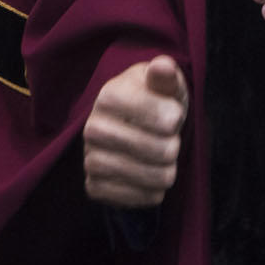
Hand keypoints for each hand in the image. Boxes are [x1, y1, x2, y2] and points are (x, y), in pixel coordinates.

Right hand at [84, 55, 187, 208]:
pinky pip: (128, 198)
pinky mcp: (93, 185)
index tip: (173, 115)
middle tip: (169, 142)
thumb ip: (166, 77)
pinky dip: (148, 194)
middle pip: (158, 149)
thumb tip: (163, 66)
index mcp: (109, 96)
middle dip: (172, 148)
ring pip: (144, 176)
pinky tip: (152, 182)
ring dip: (164, 173)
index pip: (158, 116)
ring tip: (166, 164)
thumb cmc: (155, 102)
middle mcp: (93, 127)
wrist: (135, 129)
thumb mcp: (165, 85)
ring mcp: (90, 158)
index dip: (174, 119)